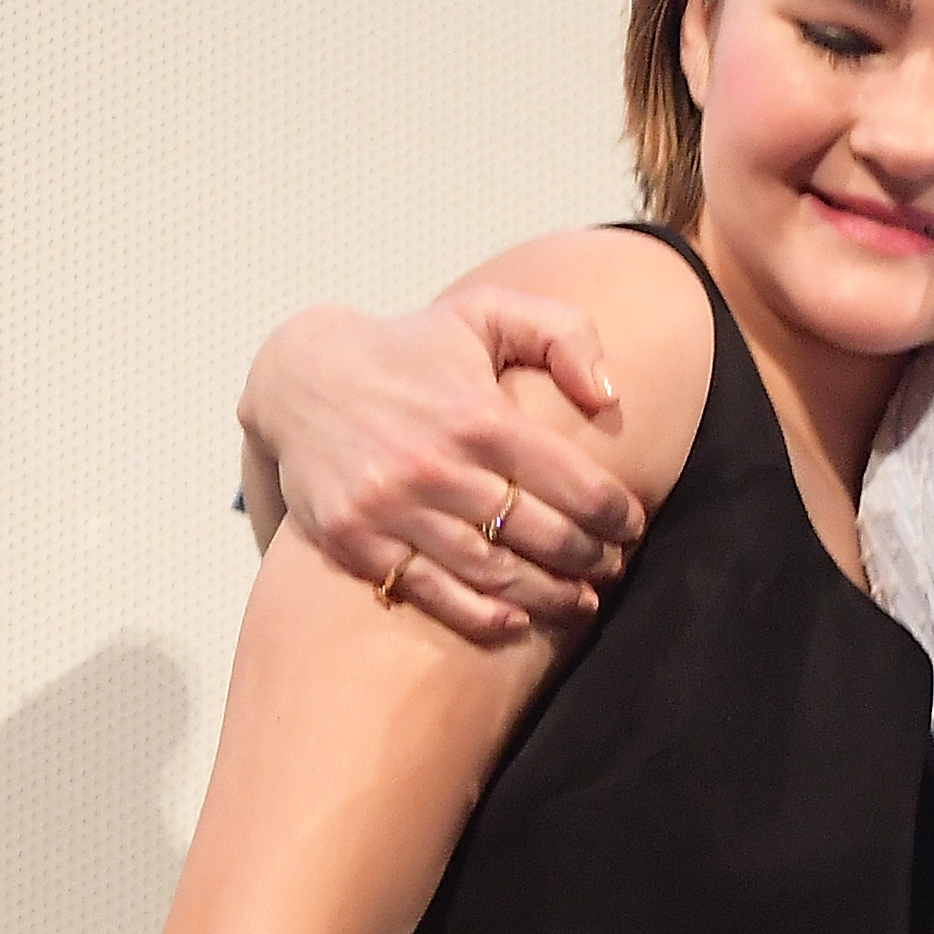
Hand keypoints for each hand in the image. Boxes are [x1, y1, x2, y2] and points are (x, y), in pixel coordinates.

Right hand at [238, 290, 644, 641]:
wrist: (301, 376)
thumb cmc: (412, 347)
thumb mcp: (487, 313)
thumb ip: (563, 334)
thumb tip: (610, 397)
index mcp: (479, 415)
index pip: (573, 482)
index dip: (614, 513)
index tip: (631, 526)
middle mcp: (437, 467)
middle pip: (539, 535)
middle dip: (590, 558)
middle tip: (612, 566)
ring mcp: (392, 509)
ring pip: (491, 572)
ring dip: (547, 594)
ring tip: (581, 600)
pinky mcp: (355, 540)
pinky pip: (430, 592)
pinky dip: (479, 615)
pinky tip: (517, 620)